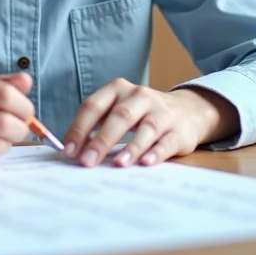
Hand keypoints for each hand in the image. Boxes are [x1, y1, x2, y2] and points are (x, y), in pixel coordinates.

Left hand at [62, 79, 238, 167]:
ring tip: (118, 164)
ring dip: (131, 147)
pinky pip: (166, 142)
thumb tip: (72, 151)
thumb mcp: (118, 109)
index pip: (94, 106)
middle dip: (101, 140)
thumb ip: (97, 125)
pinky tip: (146, 163)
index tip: (68, 150)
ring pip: (145, 128)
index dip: (79, 128)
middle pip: (119, 116)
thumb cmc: (141, 114)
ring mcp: (161, 112)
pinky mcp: (178, 130)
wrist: (187, 111)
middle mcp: (139, 96)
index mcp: (117, 89)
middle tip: (86, 162)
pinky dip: (156, 152)